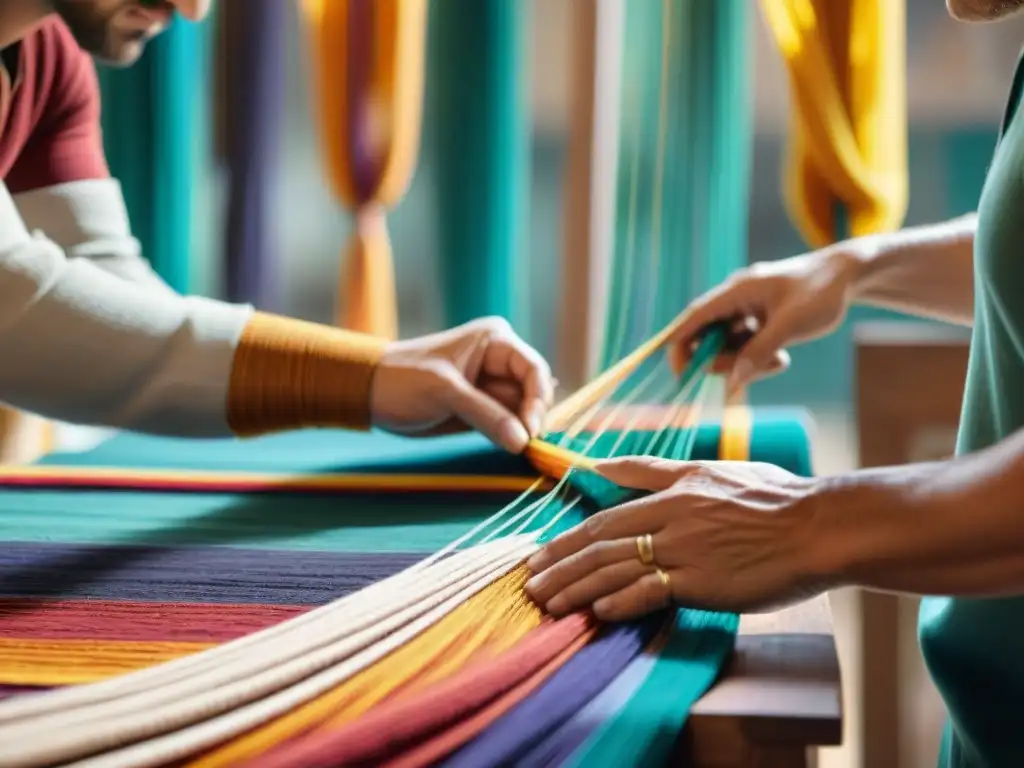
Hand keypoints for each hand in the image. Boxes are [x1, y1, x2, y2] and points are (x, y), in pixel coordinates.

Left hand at [370, 316, 553, 452]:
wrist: (369, 391)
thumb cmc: (402, 380)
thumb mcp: (444, 393)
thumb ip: (486, 415)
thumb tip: (523, 441)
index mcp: (495, 341)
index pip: (533, 369)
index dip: (538, 400)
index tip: (530, 431)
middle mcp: (500, 360)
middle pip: (534, 391)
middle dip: (532, 417)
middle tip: (524, 444)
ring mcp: (492, 385)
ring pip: (523, 410)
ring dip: (523, 430)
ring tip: (516, 447)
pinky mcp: (484, 408)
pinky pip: (508, 423)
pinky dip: (511, 436)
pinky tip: (510, 446)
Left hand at [525, 457, 828, 620]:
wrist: (819, 526)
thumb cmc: (772, 498)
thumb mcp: (708, 470)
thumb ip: (653, 470)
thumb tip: (602, 464)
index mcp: (671, 494)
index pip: (605, 519)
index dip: (567, 539)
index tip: (539, 555)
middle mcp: (671, 520)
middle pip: (600, 543)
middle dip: (559, 565)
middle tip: (528, 584)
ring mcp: (686, 551)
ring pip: (617, 569)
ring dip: (577, 588)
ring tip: (548, 604)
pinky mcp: (705, 582)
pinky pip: (652, 592)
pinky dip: (620, 602)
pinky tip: (595, 613)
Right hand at [669, 247, 860, 392]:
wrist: (847, 274)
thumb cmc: (821, 292)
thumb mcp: (791, 325)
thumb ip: (760, 352)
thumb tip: (732, 381)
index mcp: (735, 292)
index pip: (693, 319)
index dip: (680, 345)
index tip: (680, 374)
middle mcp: (734, 300)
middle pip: (707, 338)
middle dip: (723, 361)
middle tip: (748, 373)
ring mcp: (745, 310)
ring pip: (726, 346)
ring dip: (745, 362)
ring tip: (779, 361)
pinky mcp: (756, 320)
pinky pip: (744, 346)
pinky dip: (757, 357)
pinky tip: (782, 356)